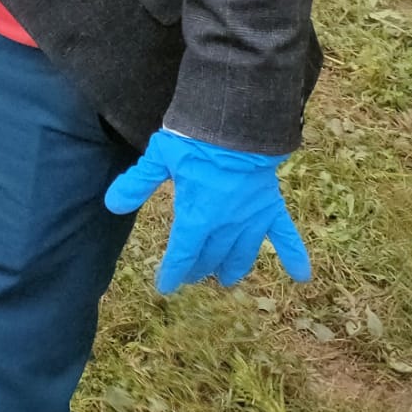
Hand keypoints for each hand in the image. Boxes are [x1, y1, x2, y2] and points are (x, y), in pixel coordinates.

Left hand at [105, 129, 310, 293]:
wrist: (237, 125)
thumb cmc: (194, 139)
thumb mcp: (159, 158)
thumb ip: (137, 182)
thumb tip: (111, 204)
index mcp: (197, 216)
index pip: (182, 252)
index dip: (173, 272)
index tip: (166, 286)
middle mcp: (226, 224)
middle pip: (210, 255)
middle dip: (199, 268)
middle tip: (191, 276)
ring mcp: (251, 217)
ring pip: (242, 252)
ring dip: (232, 267)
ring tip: (225, 279)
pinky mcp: (271, 206)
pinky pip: (286, 235)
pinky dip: (294, 255)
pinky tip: (301, 276)